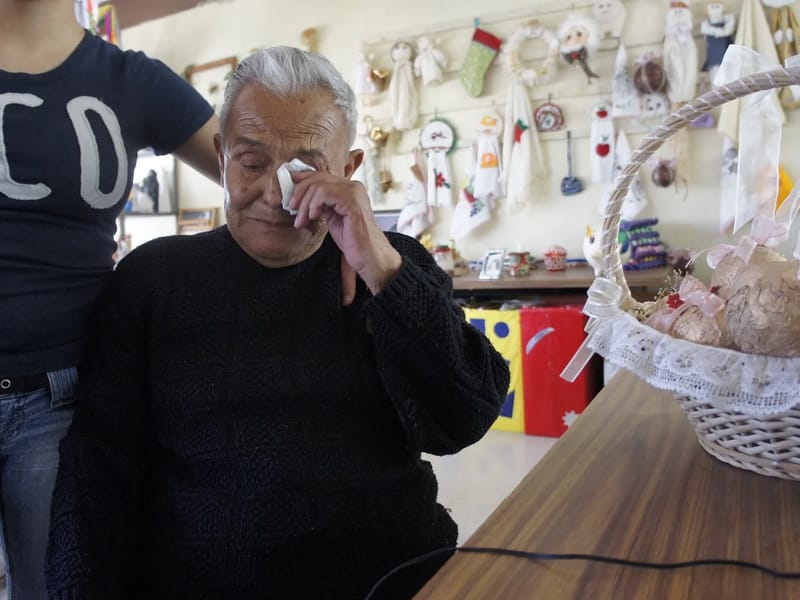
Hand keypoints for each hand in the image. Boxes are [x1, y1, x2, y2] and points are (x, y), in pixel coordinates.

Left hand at [289, 171, 401, 294]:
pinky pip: (324, 193)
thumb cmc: (353, 242)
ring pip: (319, 185)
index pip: (322, 176)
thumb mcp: (332, 218)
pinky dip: (314, 205)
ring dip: (305, 204)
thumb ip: (321, 205)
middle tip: (293, 210)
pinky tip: (314, 217)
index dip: (303, 179)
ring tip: (302, 220)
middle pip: (318, 178)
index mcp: (349, 189)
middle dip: (300, 193)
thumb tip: (302, 196)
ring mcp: (354, 192)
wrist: (369, 257)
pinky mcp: (352, 202)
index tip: (289, 187)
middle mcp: (353, 187)